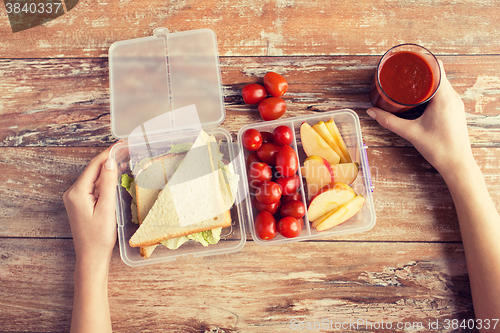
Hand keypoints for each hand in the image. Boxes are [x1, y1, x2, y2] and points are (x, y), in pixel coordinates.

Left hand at [63, 146, 117, 264]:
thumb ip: (107, 183)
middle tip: (126, 151)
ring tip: (125, 162)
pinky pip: (93, 187)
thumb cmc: (99, 236)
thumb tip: (109, 161)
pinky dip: (104, 181)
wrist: (91, 257)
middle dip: (109, 160)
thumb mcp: (106, 208)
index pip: (94, 166)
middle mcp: (72, 192)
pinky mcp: (80, 203)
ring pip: (93, 178)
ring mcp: (75, 198)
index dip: (108, 154)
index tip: (122, 145)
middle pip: (93, 170)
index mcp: (77, 192)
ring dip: (107, 170)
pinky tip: (115, 179)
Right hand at [366, 60, 473, 176]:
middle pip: (438, 73)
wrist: (457, 164)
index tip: (408, 59)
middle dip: (420, 70)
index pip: (437, 68)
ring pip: (441, 84)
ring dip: (426, 81)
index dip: (422, 60)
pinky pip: (443, 93)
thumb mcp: (410, 132)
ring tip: (408, 81)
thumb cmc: (438, 148)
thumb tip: (371, 112)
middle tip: (403, 70)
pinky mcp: (454, 111)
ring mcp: (455, 104)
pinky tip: (419, 95)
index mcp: (444, 97)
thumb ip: (389, 121)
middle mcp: (452, 97)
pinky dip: (431, 90)